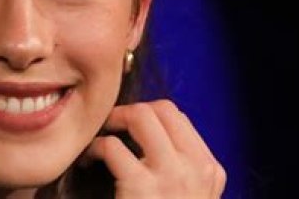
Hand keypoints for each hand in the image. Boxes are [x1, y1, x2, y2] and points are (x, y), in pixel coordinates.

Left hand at [84, 100, 225, 197]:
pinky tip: (87, 161)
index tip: (127, 129)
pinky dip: (95, 148)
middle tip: (109, 126)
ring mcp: (174, 176)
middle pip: (162, 109)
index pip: (179, 119)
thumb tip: (145, 137)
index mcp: (211, 171)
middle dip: (130, 112)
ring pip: (142, 116)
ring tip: (99, 139)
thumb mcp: (188, 198)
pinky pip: (113, 146)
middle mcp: (198, 169)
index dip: (149, 117)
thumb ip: (178, 170)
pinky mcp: (143, 187)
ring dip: (113, 121)